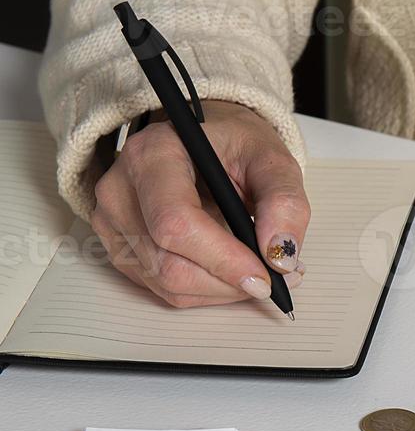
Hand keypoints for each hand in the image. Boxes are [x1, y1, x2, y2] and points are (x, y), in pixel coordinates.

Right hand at [91, 101, 309, 306]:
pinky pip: (164, 288)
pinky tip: (233, 270)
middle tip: (277, 278)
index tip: (265, 276)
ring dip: (222, 290)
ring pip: (168, 284)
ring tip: (261, 270)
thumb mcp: (273, 159)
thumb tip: (280, 256)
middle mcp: (121, 189)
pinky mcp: (120, 248)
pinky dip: (207, 289)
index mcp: (153, 155)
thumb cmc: (234, 144)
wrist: (205, 140)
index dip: (223, 259)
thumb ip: (284, 203)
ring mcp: (113, 222)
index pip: (176, 223)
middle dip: (229, 282)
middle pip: (169, 264)